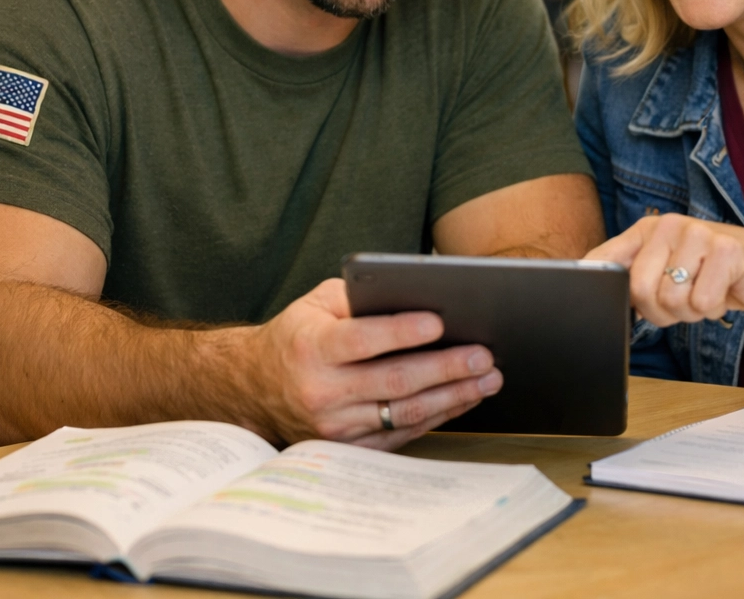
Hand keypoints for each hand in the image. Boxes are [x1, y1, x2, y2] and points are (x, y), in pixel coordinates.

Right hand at [245, 278, 502, 447]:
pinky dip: (438, 416)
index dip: (403, 331)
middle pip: (395, 380)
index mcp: (313, 348)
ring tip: (488, 378)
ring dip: (453, 396)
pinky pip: (402, 434)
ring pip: (405, 412)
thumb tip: (415, 296)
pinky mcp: (350, 448)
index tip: (439, 322)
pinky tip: (464, 398)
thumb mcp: (317, 303)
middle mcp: (323, 391)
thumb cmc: (299, 335)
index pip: (364, 340)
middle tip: (483, 354)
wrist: (255, 388)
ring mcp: (336, 427)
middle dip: (446, 367)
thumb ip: (360, 297)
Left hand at [587, 215, 743, 326]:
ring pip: (672, 299)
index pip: (604, 258)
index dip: (594, 285)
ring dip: (690, 312)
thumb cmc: (713, 273)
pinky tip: (724, 291)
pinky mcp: (726, 250)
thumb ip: (635, 278)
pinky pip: (702, 302)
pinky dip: (713, 309)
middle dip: (660, 312)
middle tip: (682, 303)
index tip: (589, 304)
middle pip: (639, 289)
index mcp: (646, 230)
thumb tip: (596, 296)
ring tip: (705, 293)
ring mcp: (697, 234)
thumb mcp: (669, 271)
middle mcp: (668, 226)